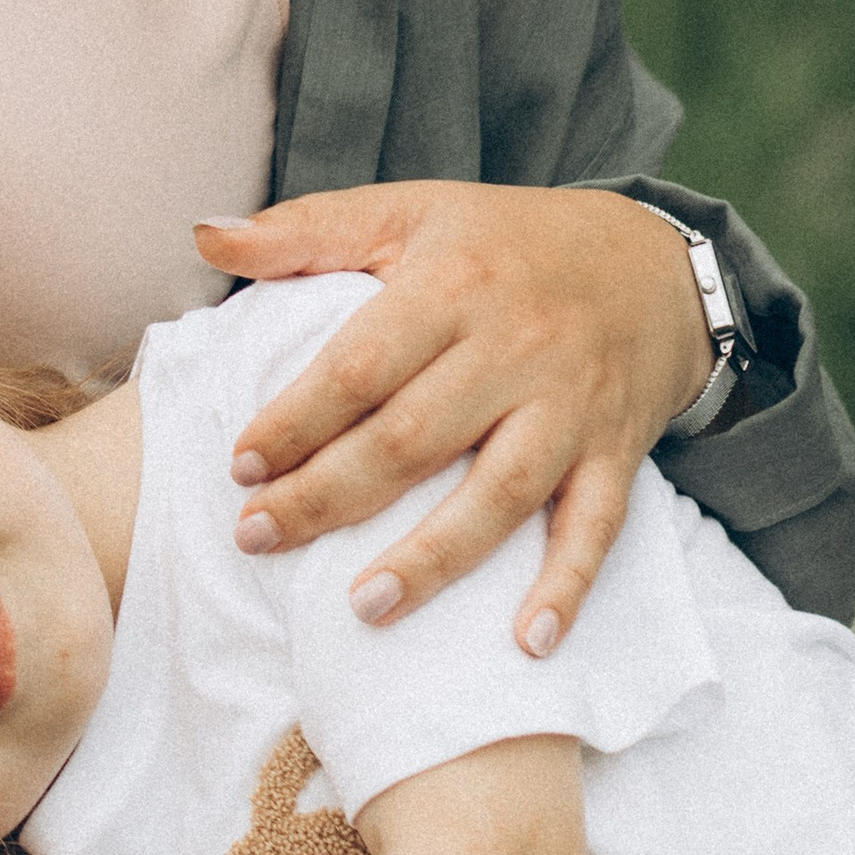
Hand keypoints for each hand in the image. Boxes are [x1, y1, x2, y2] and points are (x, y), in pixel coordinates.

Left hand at [201, 181, 716, 649]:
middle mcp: (516, 346)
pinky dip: (567, 586)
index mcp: (453, 283)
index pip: (359, 366)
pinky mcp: (618, 451)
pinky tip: (528, 643)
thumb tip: (204, 236)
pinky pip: (597, 527)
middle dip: (328, 496)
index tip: (238, 466)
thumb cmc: (503, 241)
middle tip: (257, 539)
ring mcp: (571, 406)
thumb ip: (303, 230)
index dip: (294, 421)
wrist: (651, 264)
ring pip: (499, 494)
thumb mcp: (406, 210)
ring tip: (362, 608)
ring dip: (433, 559)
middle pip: (414, 438)